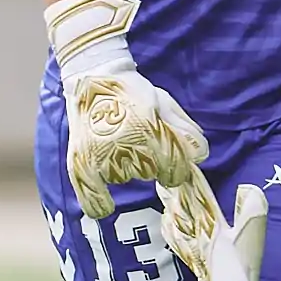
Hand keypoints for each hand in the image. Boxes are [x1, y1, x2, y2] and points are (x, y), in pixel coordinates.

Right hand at [45, 0, 210, 215]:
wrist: (92, 76)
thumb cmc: (133, 90)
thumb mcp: (164, 103)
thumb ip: (185, 130)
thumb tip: (201, 156)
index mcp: (149, 129)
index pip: (174, 168)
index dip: (177, 169)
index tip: (173, 166)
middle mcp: (124, 144)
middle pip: (150, 173)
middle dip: (152, 163)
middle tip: (140, 144)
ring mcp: (100, 154)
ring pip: (125, 178)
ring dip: (127, 169)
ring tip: (120, 144)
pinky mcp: (80, 161)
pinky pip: (92, 197)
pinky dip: (100, 203)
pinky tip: (107, 205)